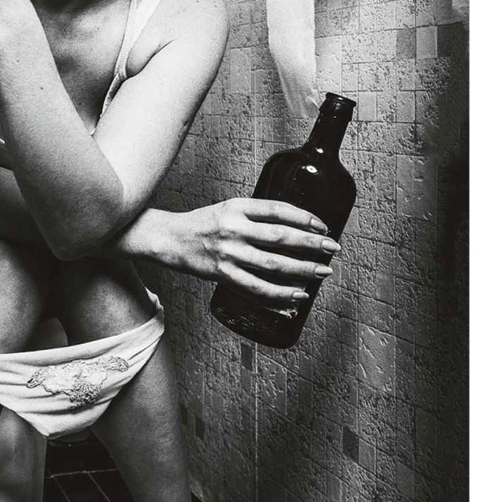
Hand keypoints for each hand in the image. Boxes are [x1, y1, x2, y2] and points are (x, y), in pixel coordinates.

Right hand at [167, 198, 338, 304]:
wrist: (170, 239)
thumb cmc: (202, 223)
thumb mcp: (228, 208)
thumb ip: (256, 215)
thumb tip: (293, 227)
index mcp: (237, 207)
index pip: (278, 210)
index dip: (304, 218)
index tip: (323, 226)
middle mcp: (234, 228)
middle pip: (280, 237)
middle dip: (311, 244)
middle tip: (331, 248)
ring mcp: (229, 253)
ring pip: (273, 264)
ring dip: (302, 269)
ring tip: (322, 272)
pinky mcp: (223, 274)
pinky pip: (257, 288)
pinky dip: (280, 294)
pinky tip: (297, 295)